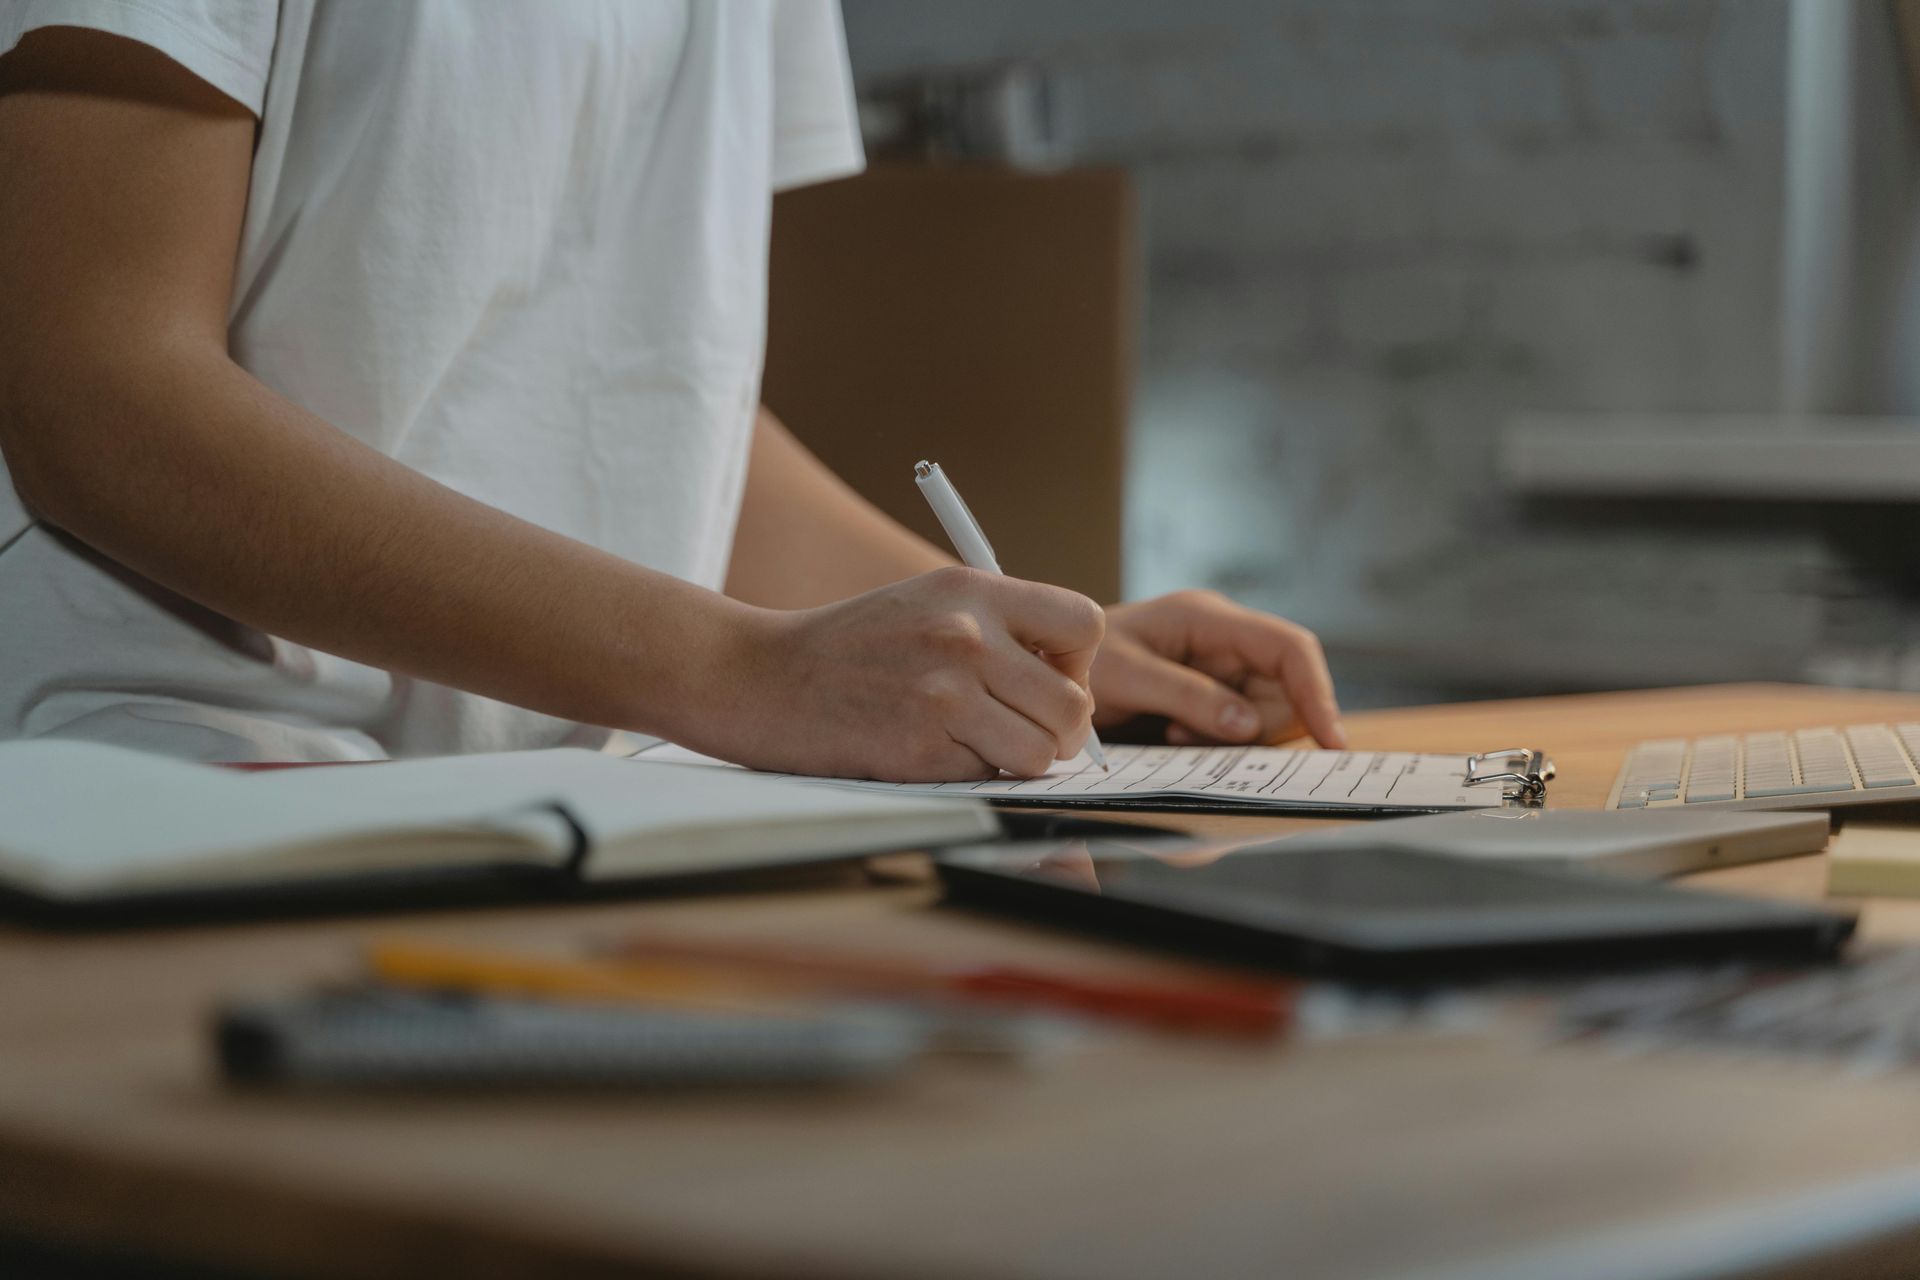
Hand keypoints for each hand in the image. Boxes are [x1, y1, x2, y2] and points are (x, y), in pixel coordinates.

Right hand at [705, 567, 1104, 781]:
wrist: (763, 676)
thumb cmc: (853, 646)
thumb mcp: (930, 601)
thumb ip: (1000, 626)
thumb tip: (1075, 684)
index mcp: (974, 590)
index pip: (1085, 624)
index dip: (1080, 662)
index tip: (1050, 676)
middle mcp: (966, 636)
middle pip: (1074, 704)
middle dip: (1060, 731)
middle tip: (1027, 731)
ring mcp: (944, 695)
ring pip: (1041, 751)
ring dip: (1020, 759)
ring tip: (982, 744)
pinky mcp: (920, 750)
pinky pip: (989, 776)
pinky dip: (971, 774)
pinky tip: (932, 751)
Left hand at [1090, 590, 1344, 747]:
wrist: (1044, 673)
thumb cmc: (1078, 662)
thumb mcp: (1125, 676)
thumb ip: (1187, 696)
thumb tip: (1247, 725)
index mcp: (1209, 618)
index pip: (1290, 648)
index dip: (1317, 693)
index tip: (1331, 742)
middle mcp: (1224, 642)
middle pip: (1284, 692)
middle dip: (1253, 728)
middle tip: (1185, 737)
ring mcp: (1218, 671)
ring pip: (1264, 718)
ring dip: (1228, 740)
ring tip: (1172, 736)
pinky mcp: (1208, 701)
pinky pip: (1238, 731)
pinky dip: (1214, 746)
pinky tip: (1173, 739)